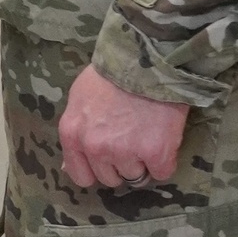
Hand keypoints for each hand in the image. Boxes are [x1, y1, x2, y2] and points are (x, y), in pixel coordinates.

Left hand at [58, 66, 188, 193]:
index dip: (96, 170)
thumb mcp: (79, 98)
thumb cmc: (111, 74)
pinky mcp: (155, 153)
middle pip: (110, 178)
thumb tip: (72, 164)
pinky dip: (165, 160)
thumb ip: (78, 130)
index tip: (108, 161)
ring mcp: (125, 152)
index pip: (80, 175)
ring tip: (148, 134)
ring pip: (135, 176)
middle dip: (121, 164)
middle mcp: (95, 147)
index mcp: (73, 134)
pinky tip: (164, 139)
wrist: (147, 58)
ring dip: (143, 162)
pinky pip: (162, 172)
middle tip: (132, 141)